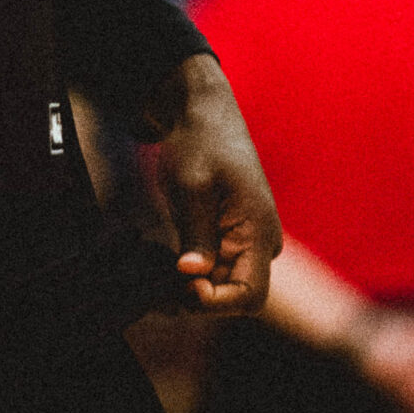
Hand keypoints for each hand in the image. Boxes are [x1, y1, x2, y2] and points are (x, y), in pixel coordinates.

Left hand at [143, 52, 281, 314]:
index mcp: (260, 232)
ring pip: (217, 283)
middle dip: (194, 294)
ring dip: (186, 282)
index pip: (249, 296)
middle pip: (231, 294)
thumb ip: (195, 233)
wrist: (202, 110)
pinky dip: (184, 268)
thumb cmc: (200, 140)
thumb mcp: (192, 185)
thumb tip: (192, 276)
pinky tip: (160, 255)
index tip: (180, 283)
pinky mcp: (225, 235)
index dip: (215, 302)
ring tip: (153, 263)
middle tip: (155, 279)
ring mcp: (242, 241)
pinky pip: (208, 266)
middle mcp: (258, 243)